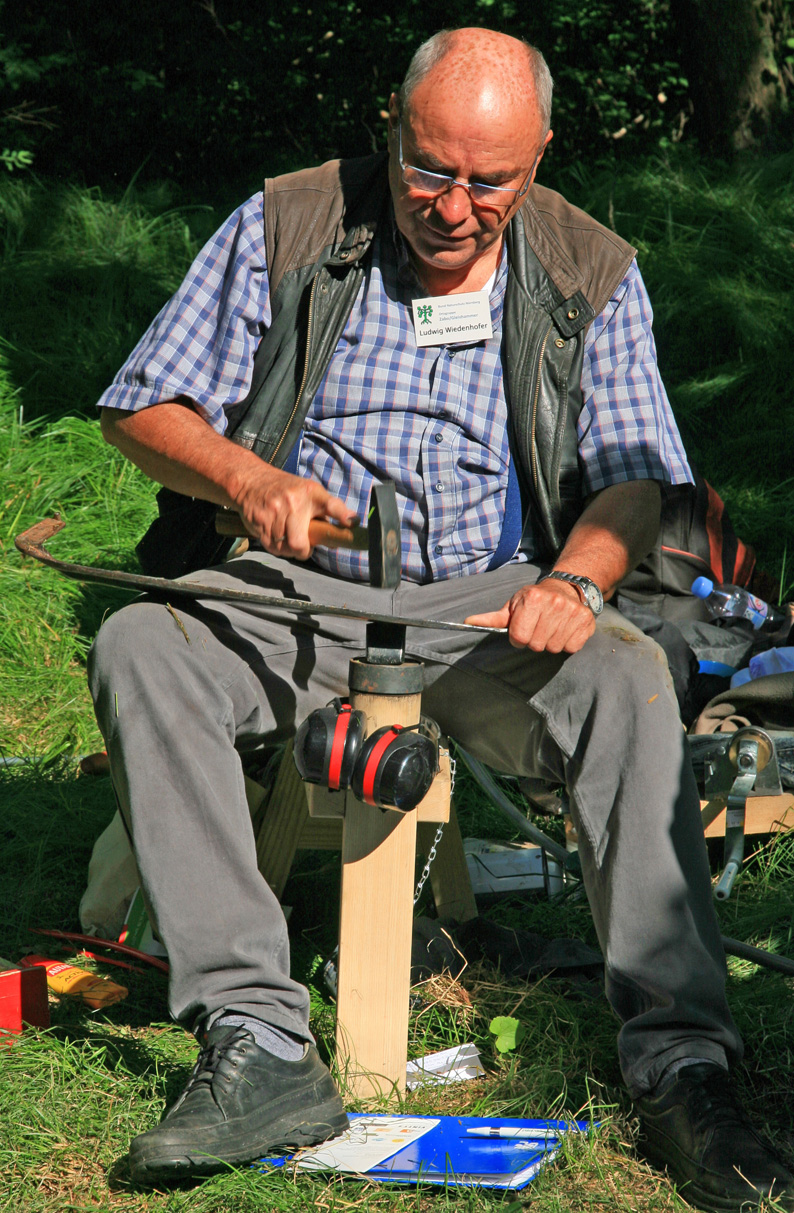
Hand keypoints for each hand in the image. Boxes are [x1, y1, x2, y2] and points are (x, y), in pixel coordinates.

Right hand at [232, 466, 356, 558]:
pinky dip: (278, 547)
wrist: (251, 481)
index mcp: (311, 493)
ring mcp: (275, 513)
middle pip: (300, 543)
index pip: (331, 505)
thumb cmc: (287, 490)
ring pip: (285, 548)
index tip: (352, 523)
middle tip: (304, 546)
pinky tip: (277, 536)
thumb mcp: (309, 492)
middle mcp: (293, 502)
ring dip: (289, 549)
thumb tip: (341, 535)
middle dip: (303, 550)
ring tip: (288, 536)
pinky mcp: (260, 522)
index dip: (342, 515)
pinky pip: (273, 547)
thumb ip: (327, 512)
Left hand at [465, 578, 596, 653]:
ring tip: (551, 629)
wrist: (565, 589)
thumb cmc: (533, 601)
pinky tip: (564, 631)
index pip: (519, 638)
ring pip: (553, 648)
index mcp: (532, 598)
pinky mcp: (586, 622)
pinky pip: (571, 648)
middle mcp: (554, 603)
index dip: (518, 638)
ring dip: (549, 643)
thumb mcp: (513, 606)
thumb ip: (492, 618)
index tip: (522, 630)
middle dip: (534, 641)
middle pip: (536, 645)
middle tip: (538, 629)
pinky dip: (566, 644)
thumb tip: (468, 622)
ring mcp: (572, 612)